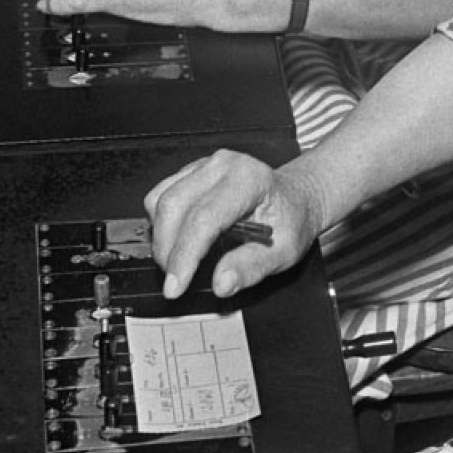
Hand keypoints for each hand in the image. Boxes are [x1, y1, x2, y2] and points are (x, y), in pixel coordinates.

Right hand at [144, 148, 323, 301]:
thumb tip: (221, 283)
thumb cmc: (289, 220)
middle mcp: (224, 166)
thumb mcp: (284, 251)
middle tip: (177, 282)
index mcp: (250, 179)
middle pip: (174, 207)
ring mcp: (204, 165)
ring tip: (181, 262)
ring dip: (161, 238)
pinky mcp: (190, 172)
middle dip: (168, 251)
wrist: (293, 199)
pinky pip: (159, 196)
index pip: (204, 219)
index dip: (185, 256)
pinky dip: (161, 224)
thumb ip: (252, 268)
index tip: (176, 287)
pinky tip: (179, 240)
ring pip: (160, 201)